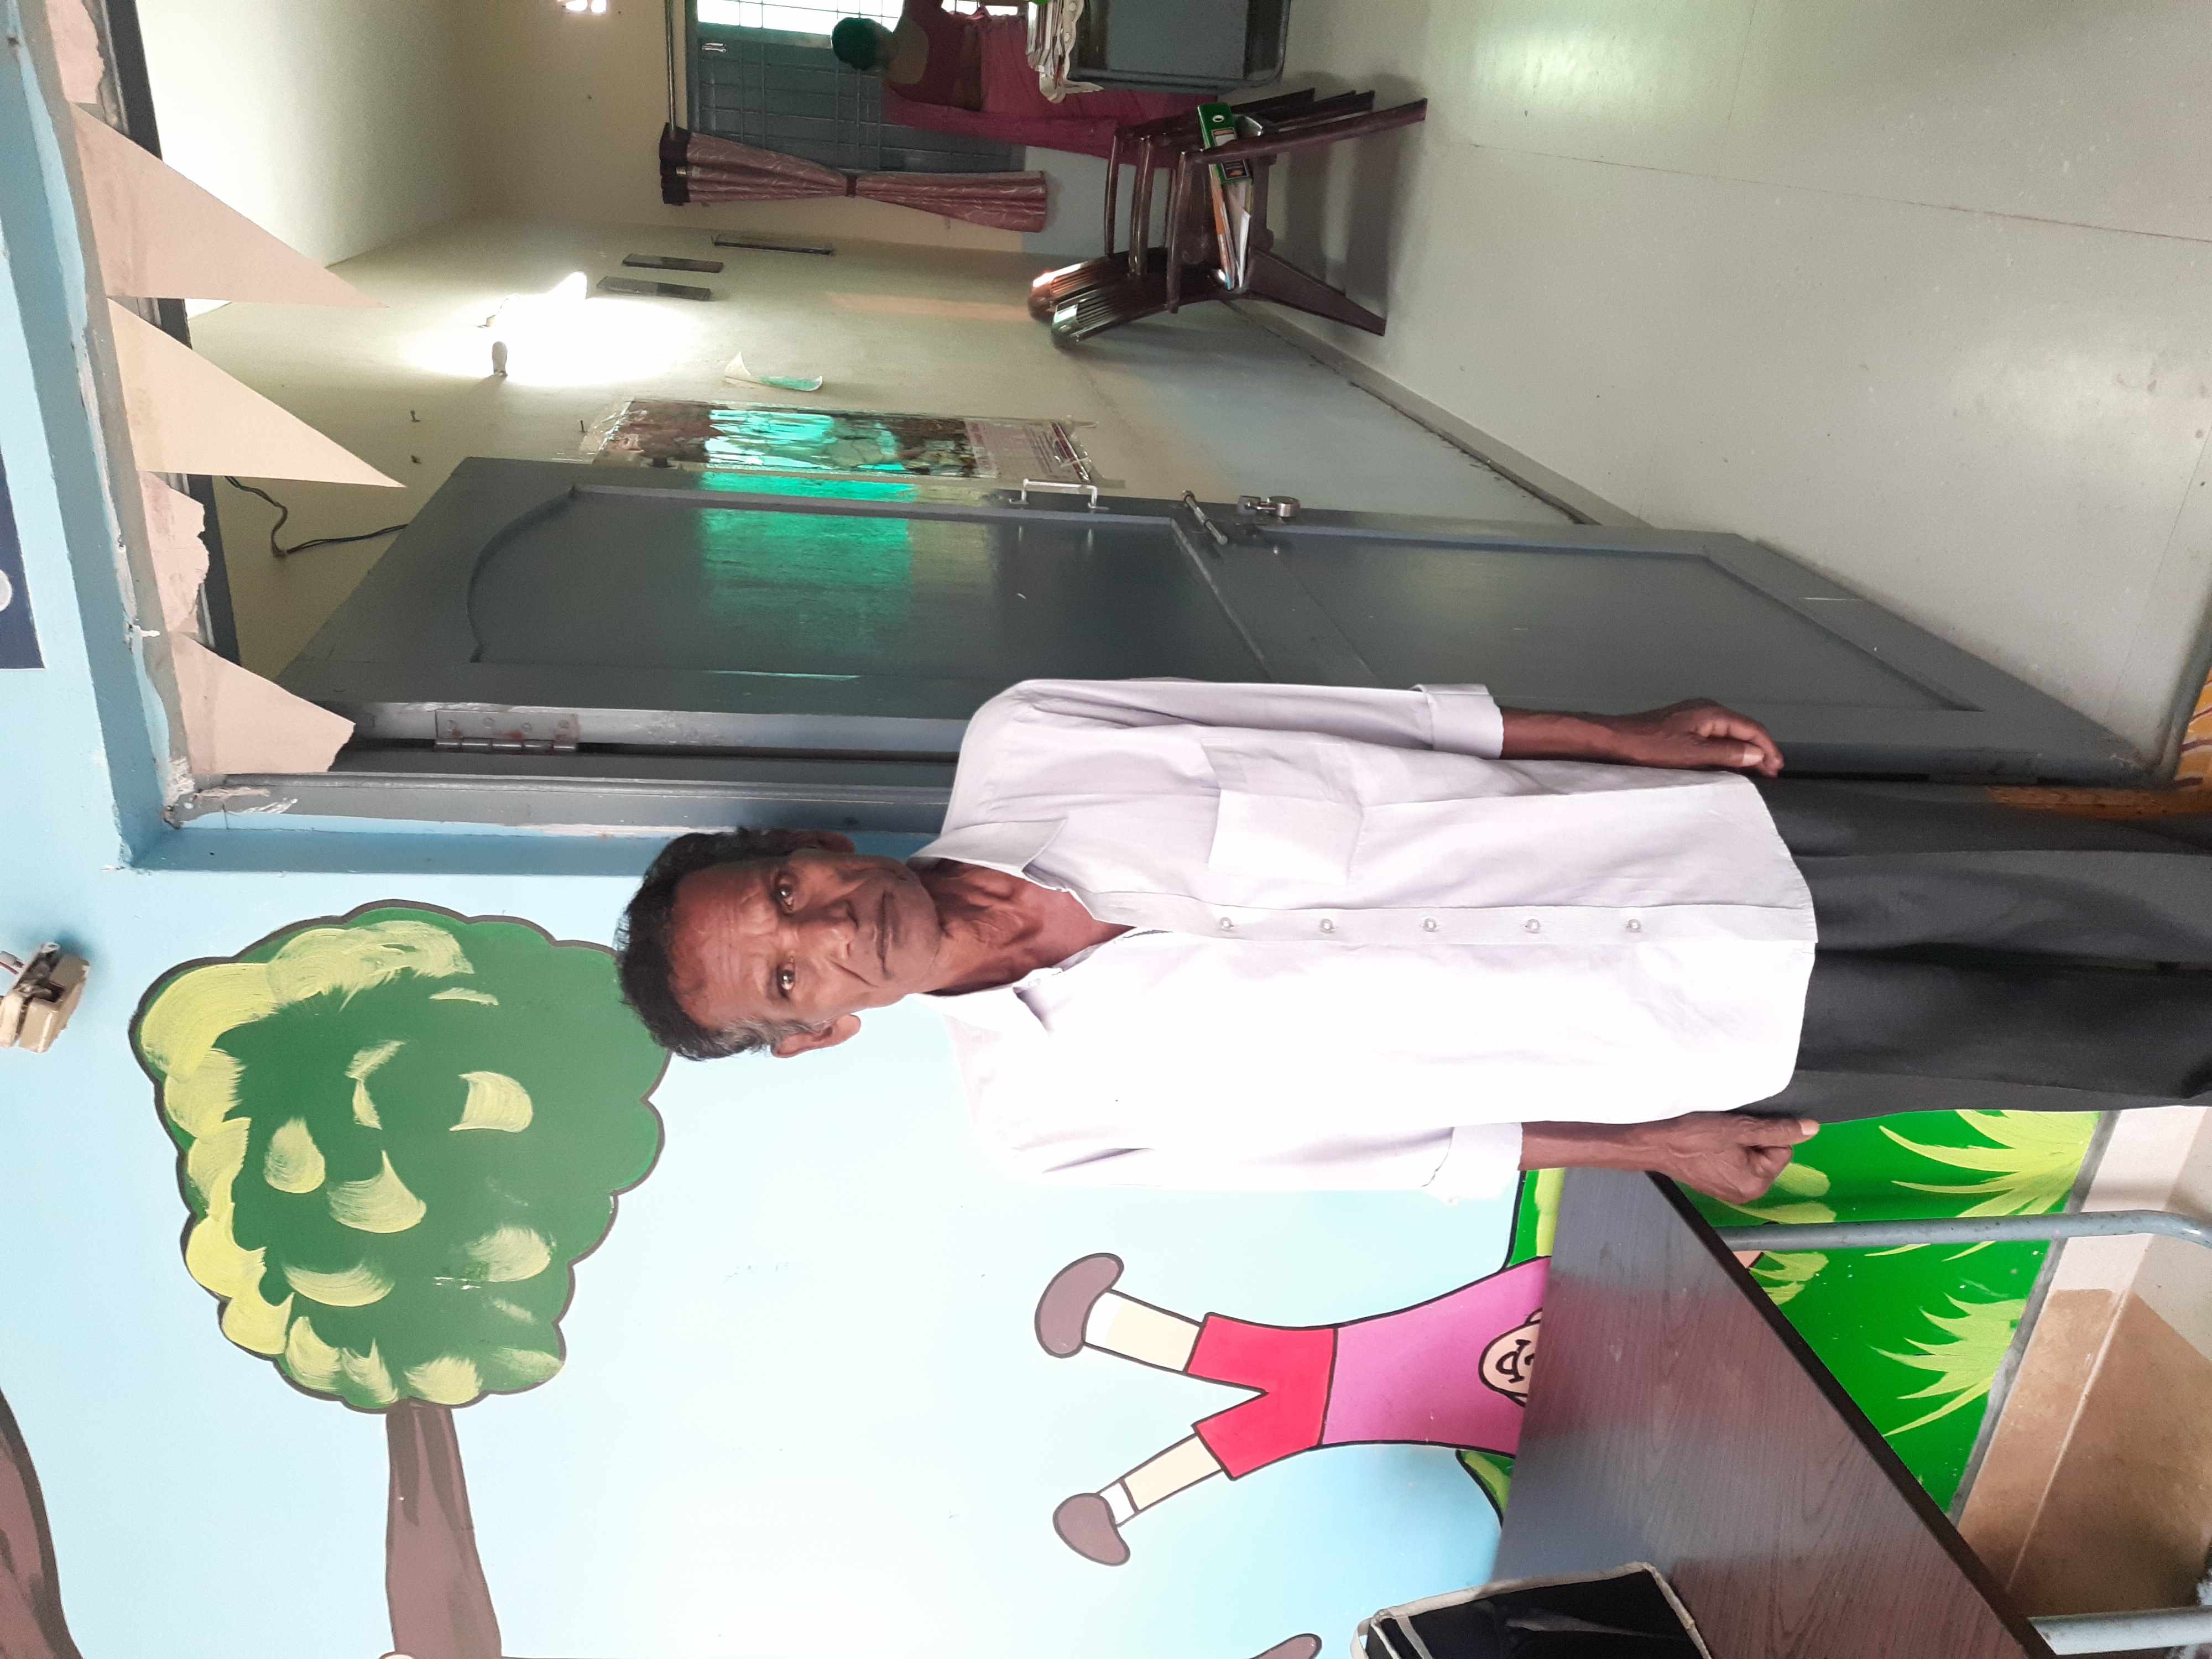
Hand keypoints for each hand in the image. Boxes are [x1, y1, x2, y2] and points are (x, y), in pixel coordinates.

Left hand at [1600, 700, 1783, 776]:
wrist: (1617, 740)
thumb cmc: (1650, 747)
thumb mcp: (1693, 753)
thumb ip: (1727, 753)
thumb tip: (1756, 754)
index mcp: (1712, 712)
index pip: (1751, 728)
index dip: (1767, 748)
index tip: (1777, 767)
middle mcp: (1706, 709)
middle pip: (1743, 729)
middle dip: (1760, 749)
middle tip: (1772, 771)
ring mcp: (1695, 716)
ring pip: (1730, 732)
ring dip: (1745, 750)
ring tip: (1757, 769)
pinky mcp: (1685, 726)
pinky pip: (1716, 735)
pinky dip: (1729, 748)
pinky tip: (1731, 761)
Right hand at [1630, 1112, 1819, 1203]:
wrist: (1653, 1143)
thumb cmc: (1694, 1135)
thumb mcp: (1740, 1128)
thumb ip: (1779, 1130)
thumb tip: (1812, 1129)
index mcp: (1756, 1183)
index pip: (1783, 1150)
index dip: (1765, 1134)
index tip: (1739, 1130)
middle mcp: (1747, 1193)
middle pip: (1768, 1156)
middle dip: (1752, 1141)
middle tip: (1726, 1134)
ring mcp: (1731, 1192)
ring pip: (1752, 1158)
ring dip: (1739, 1145)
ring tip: (1716, 1139)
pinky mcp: (1717, 1185)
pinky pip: (1735, 1164)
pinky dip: (1726, 1152)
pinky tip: (1709, 1146)